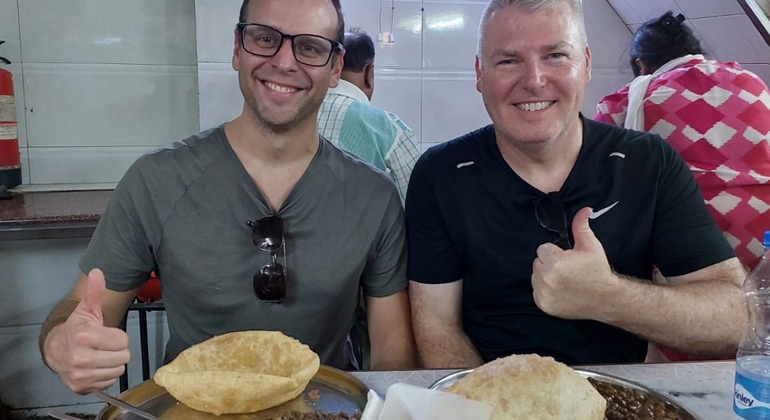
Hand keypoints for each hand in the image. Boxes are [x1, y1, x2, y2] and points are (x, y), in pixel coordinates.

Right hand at [44, 269, 130, 393]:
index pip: (123, 340)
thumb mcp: (87, 310)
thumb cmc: (76, 329)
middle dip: (117, 350)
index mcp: (83, 337)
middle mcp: (80, 359)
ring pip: (118, 371)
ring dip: (113, 363)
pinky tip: (96, 367)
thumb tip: (97, 272)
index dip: (117, 336)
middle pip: (123, 357)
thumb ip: (95, 293)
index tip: (105, 334)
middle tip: (104, 346)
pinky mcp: (81, 388)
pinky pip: (109, 382)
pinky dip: (106, 375)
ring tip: (100, 355)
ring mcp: (80, 376)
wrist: (55, 351)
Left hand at [531, 207, 617, 319]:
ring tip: (565, 280)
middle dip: (549, 263)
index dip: (555, 252)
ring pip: (536, 276)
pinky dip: (546, 291)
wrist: (605, 299)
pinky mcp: (544, 304)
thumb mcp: (591, 246)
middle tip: (567, 269)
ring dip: (546, 276)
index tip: (567, 258)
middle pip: (537, 262)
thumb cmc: (597, 271)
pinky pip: (537, 291)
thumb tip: (584, 210)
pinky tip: (561, 290)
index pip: (542, 249)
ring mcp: (544, 293)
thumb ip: (581, 226)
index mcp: (555, 262)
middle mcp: (546, 278)